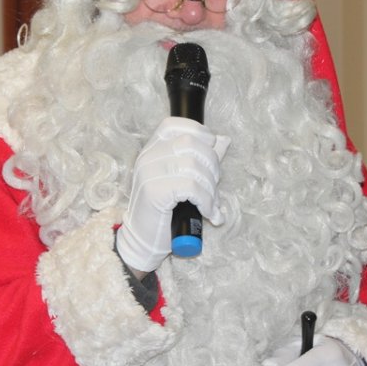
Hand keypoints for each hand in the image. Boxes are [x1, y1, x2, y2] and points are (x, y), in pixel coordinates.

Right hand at [115, 117, 225, 272]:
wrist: (143, 241)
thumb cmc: (164, 211)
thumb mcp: (183, 181)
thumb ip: (202, 159)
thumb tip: (224, 140)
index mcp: (152, 150)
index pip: (174, 124)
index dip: (199, 132)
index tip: (211, 149)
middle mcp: (148, 157)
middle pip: (191, 144)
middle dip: (212, 165)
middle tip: (214, 187)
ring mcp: (148, 173)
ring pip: (194, 166)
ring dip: (211, 188)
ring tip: (212, 204)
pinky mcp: (154, 191)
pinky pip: (191, 187)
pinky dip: (207, 201)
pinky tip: (208, 212)